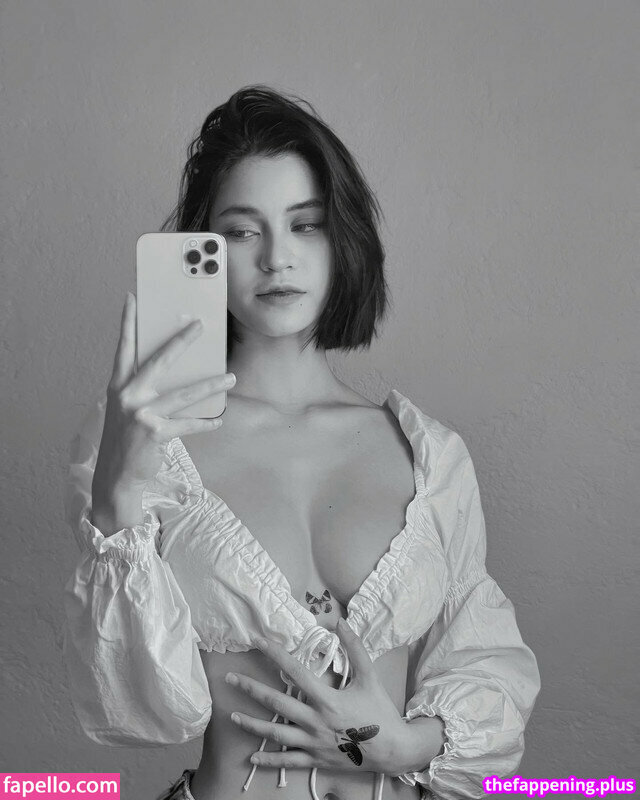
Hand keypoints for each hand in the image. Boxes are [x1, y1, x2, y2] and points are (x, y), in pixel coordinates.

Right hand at [93, 292, 234, 498]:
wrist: (116, 476)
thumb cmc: (126, 438)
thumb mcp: (127, 409)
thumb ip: (143, 388)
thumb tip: (177, 371)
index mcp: (119, 387)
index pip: (124, 348)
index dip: (127, 323)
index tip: (132, 298)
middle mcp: (128, 397)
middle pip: (159, 362)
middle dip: (181, 341)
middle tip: (199, 325)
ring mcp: (142, 415)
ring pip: (184, 394)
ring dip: (211, 385)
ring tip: (231, 377)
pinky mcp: (156, 433)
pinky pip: (189, 424)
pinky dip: (206, 422)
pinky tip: (219, 419)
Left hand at [225, 619, 412, 775]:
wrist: (393, 749)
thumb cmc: (380, 711)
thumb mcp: (370, 676)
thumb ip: (355, 648)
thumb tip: (341, 622)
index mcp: (327, 698)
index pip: (295, 671)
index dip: (274, 654)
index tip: (257, 642)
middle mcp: (315, 721)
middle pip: (277, 703)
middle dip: (251, 689)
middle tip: (230, 679)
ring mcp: (313, 742)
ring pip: (276, 733)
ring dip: (252, 725)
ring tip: (232, 715)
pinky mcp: (316, 759)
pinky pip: (288, 762)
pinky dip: (269, 761)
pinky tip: (252, 758)